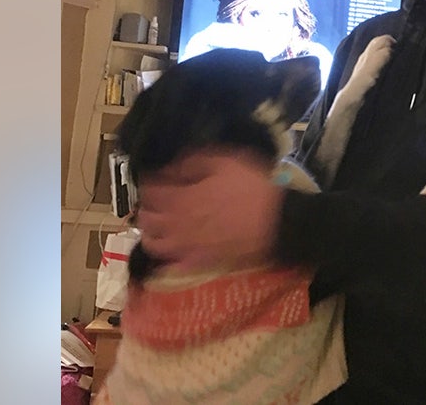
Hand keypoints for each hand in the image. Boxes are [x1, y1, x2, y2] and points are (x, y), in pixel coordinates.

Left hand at [134, 149, 283, 273]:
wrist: (280, 221)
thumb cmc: (254, 186)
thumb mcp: (224, 161)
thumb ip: (192, 161)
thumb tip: (171, 166)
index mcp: (181, 197)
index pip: (149, 190)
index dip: (148, 181)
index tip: (156, 175)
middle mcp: (177, 224)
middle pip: (145, 217)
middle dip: (147, 205)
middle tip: (159, 197)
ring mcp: (186, 247)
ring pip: (152, 242)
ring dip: (152, 230)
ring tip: (162, 222)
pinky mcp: (199, 263)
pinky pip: (171, 265)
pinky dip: (167, 256)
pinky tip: (175, 246)